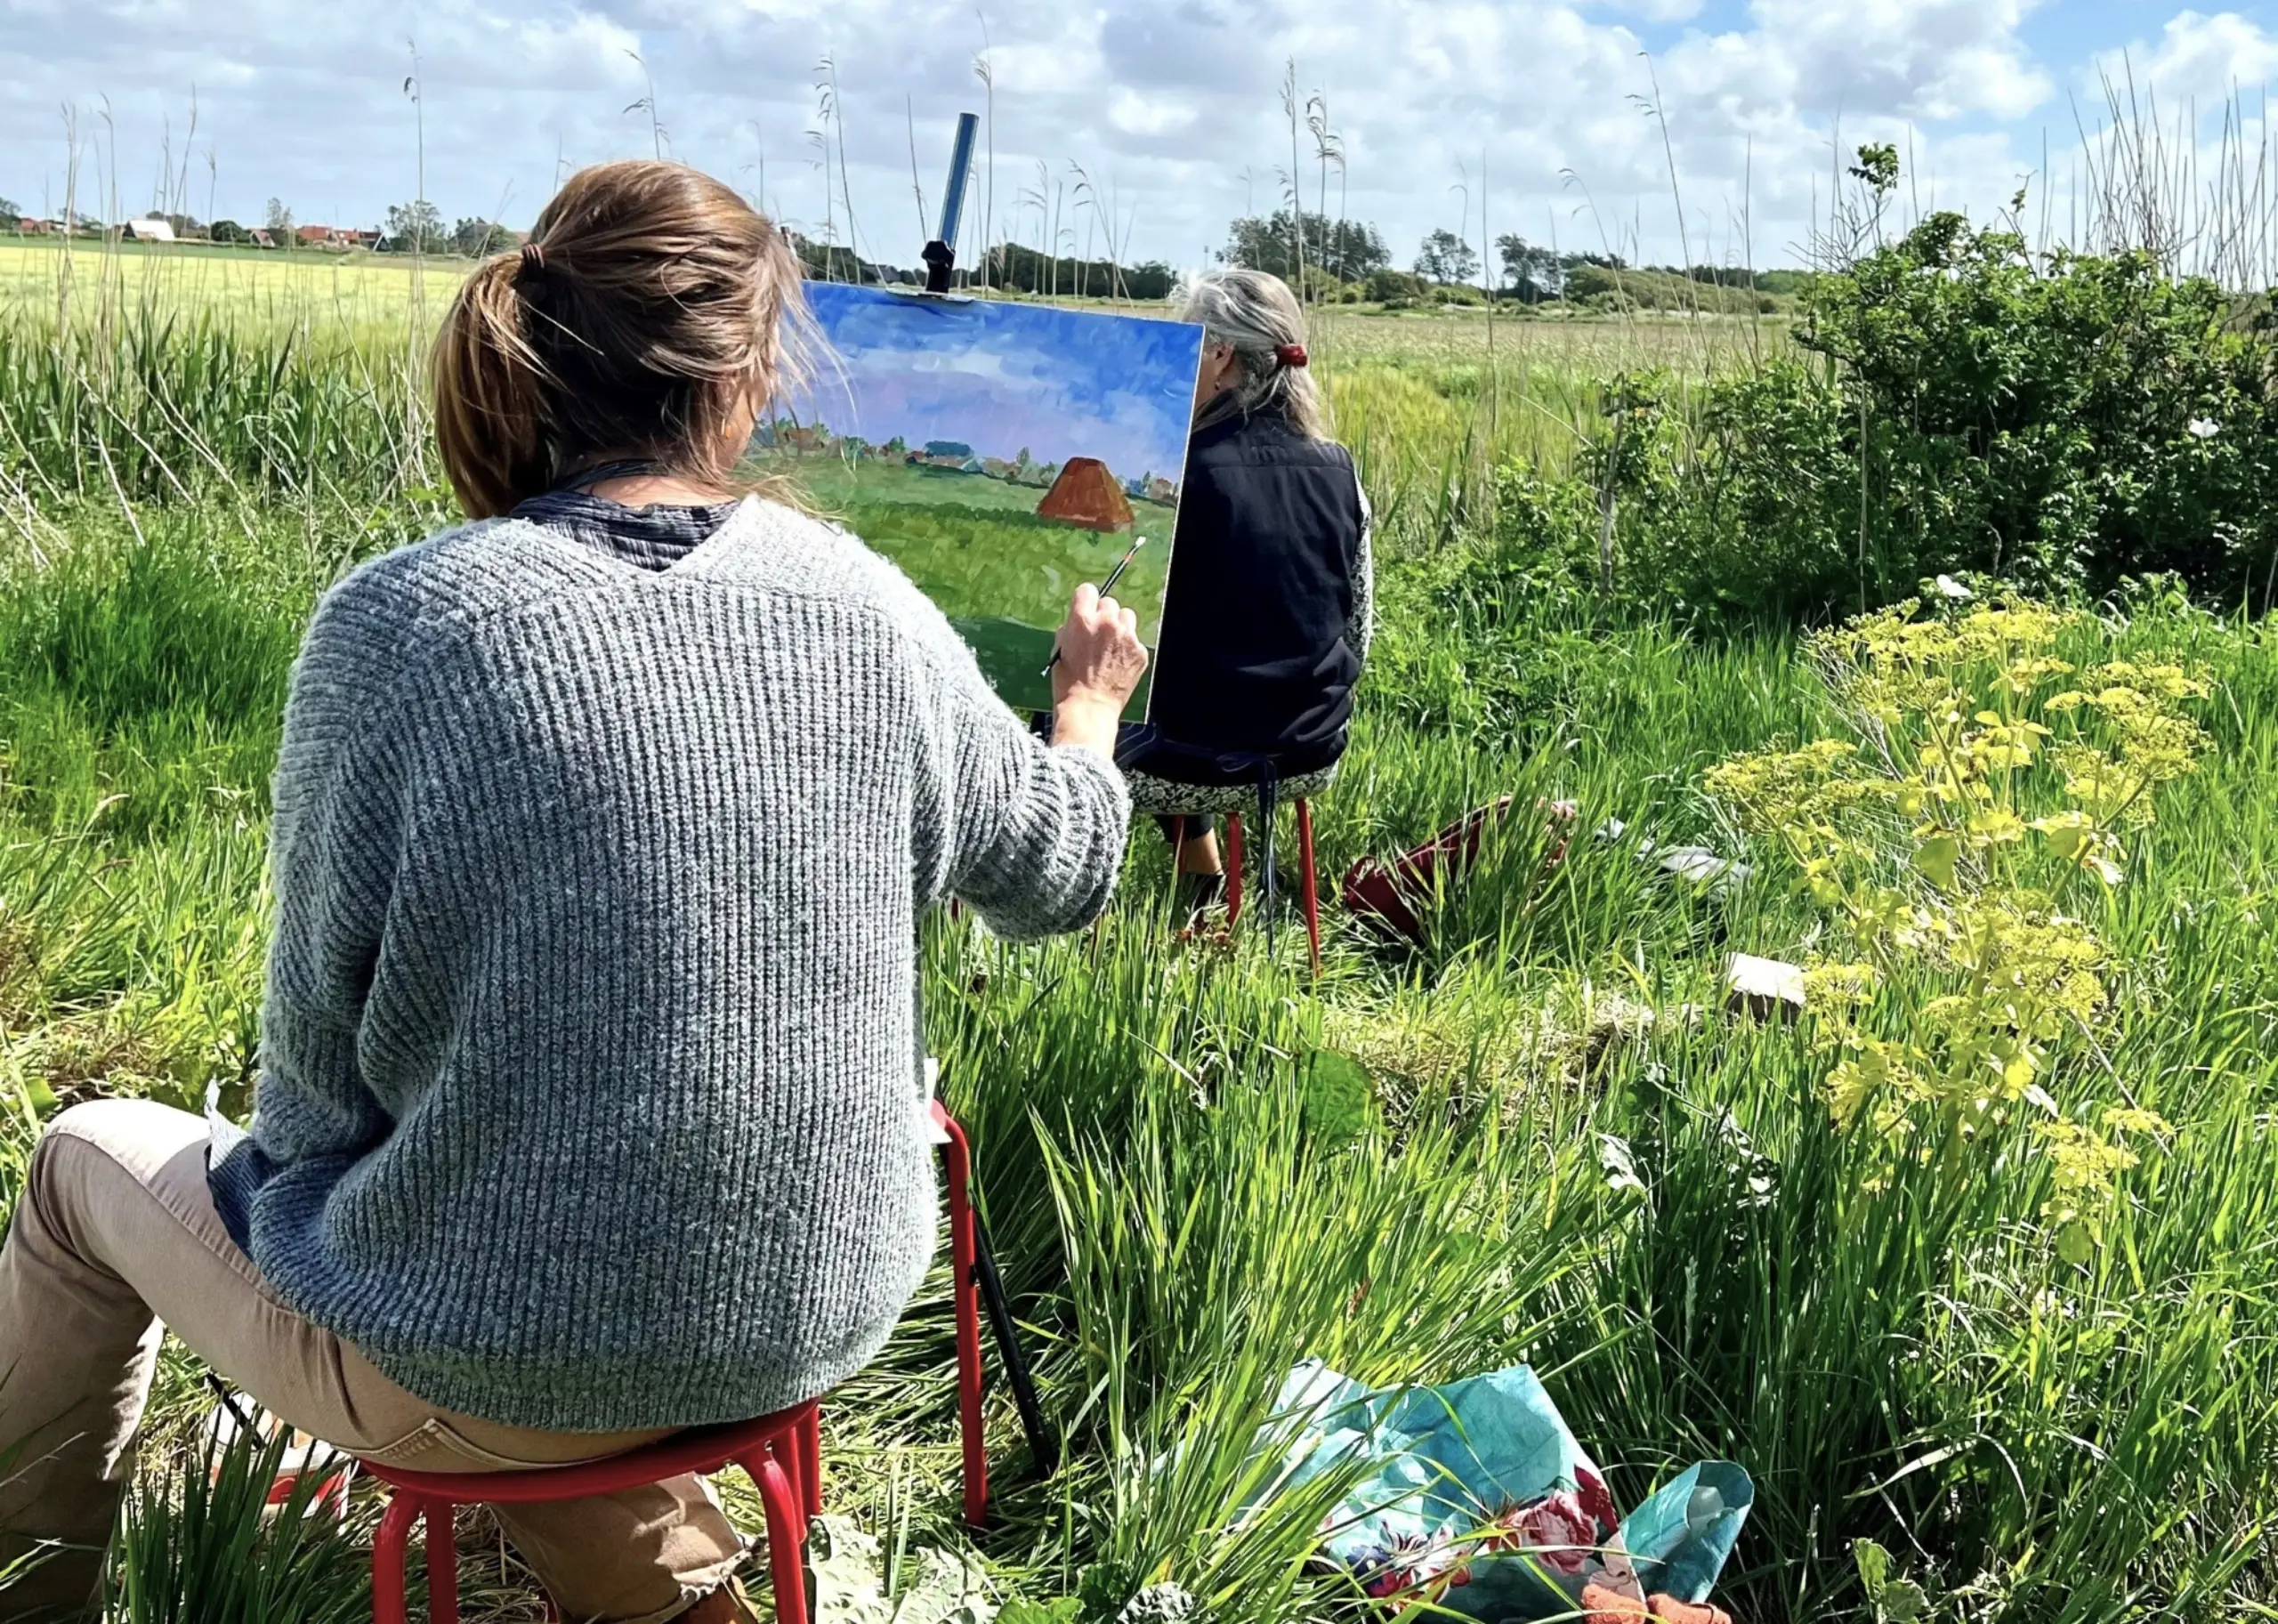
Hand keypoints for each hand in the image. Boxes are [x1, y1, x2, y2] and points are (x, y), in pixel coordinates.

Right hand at [1049, 582, 1147, 755]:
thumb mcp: (1059, 650)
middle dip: (1103, 615)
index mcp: (1082, 619)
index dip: (1086, 600)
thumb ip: (1070, 629)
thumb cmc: (1068, 682)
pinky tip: (1118, 663)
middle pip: (1109, 602)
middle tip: (1099, 634)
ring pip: (1126, 617)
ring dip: (1119, 626)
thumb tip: (1078, 622)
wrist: (1090, 707)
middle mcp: (1106, 623)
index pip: (1088, 590)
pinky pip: (1135, 640)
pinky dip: (1128, 648)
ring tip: (1111, 646)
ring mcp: (1126, 636)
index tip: (1087, 609)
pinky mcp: (1140, 651)